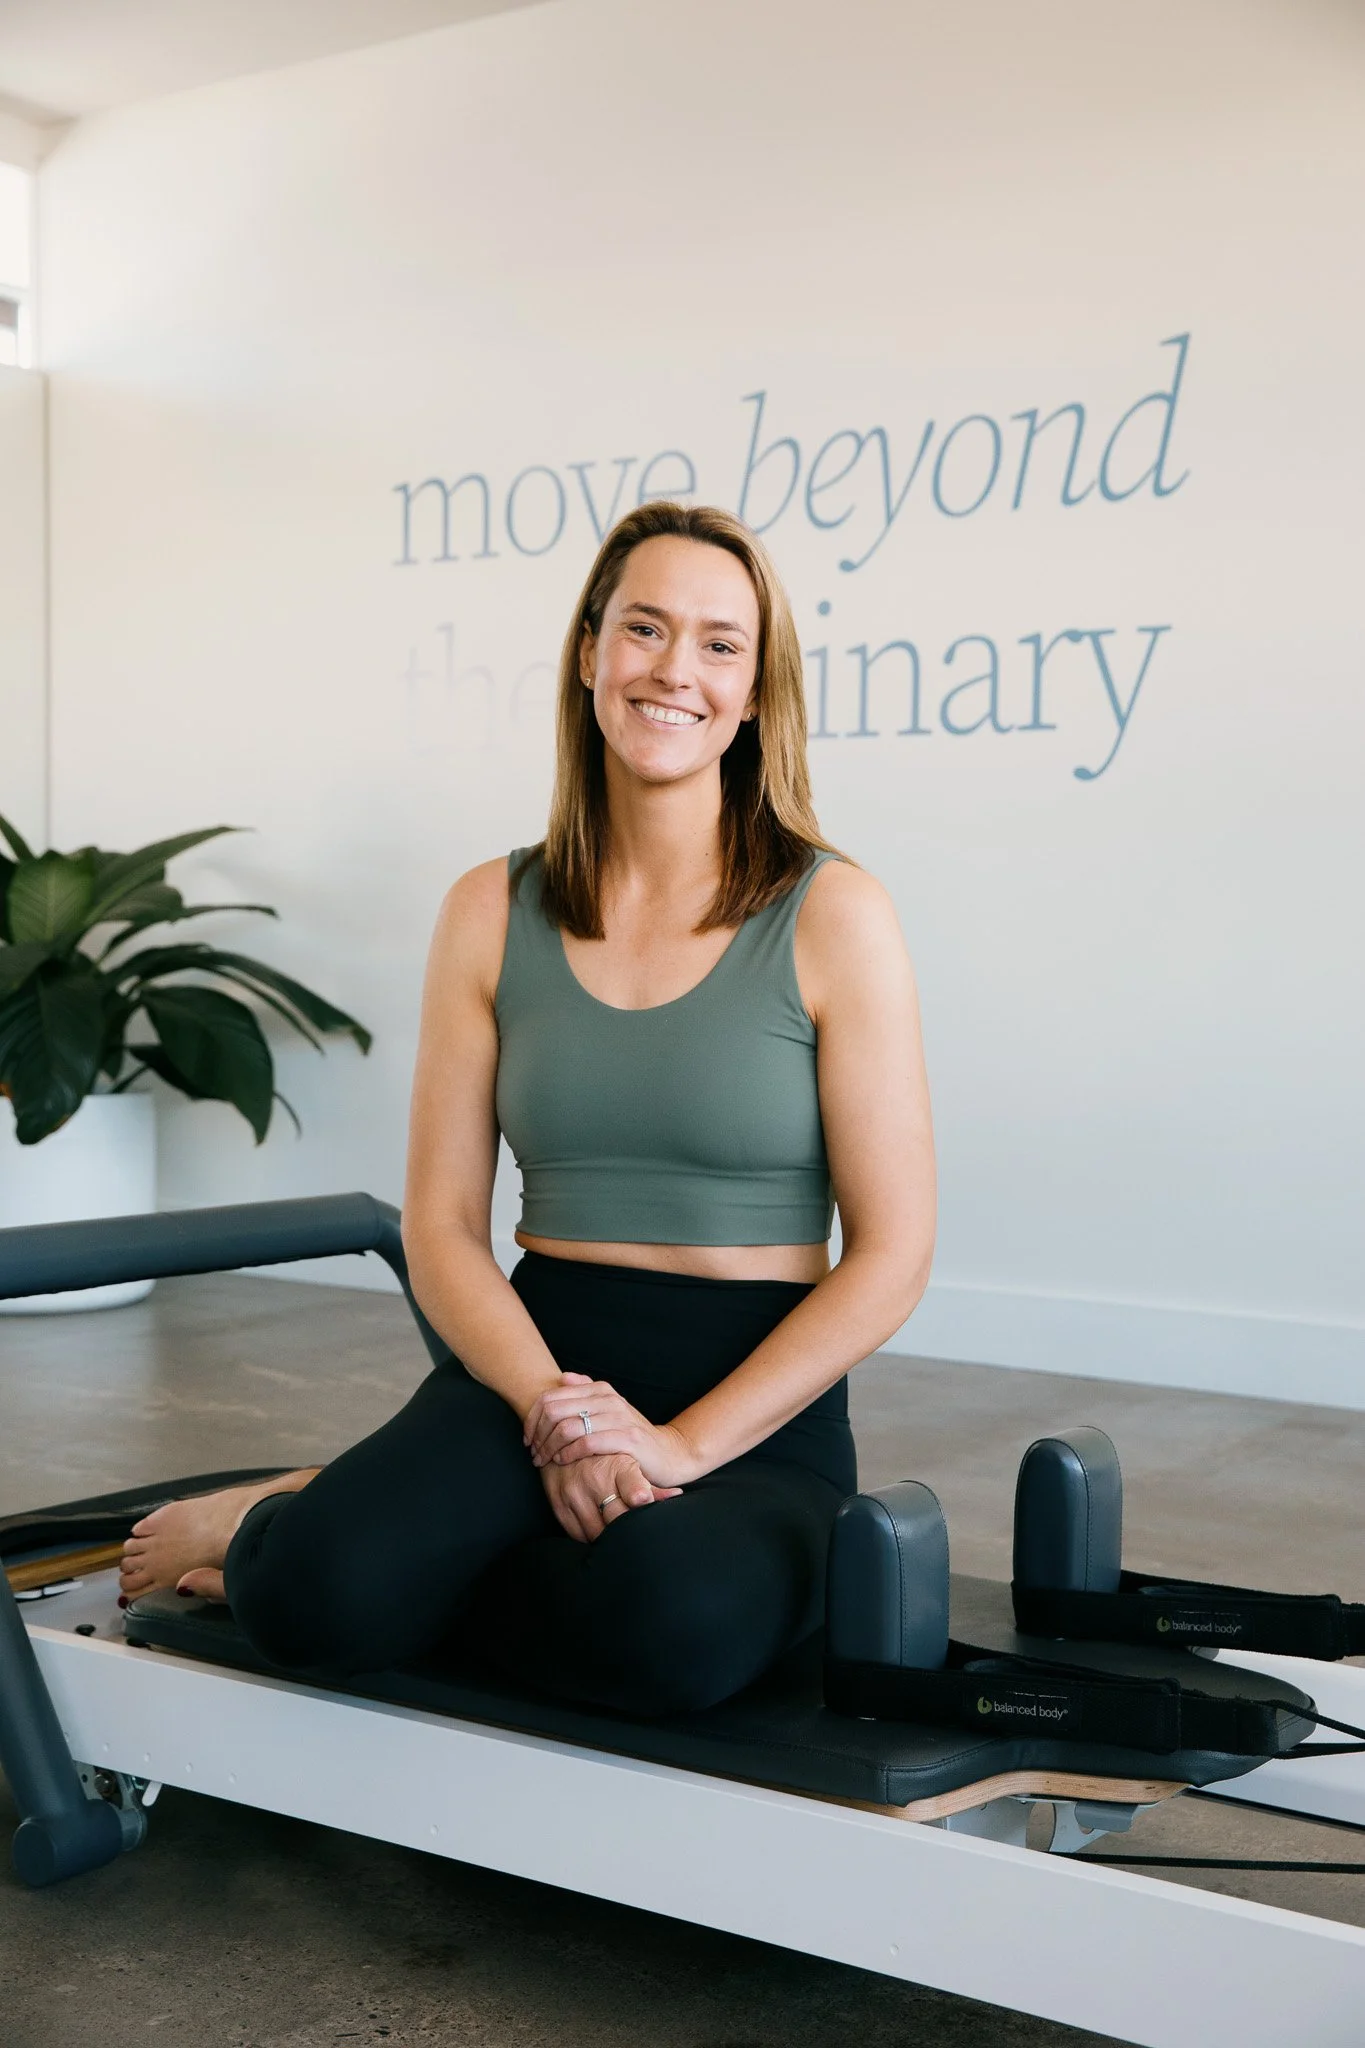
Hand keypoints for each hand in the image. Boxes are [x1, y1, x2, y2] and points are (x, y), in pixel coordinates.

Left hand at [524, 1372, 699, 1488]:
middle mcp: (608, 1399)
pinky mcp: (627, 1439)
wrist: (667, 1454)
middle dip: (537, 1434)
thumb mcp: (609, 1410)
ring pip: (567, 1427)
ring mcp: (619, 1418)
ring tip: (544, 1460)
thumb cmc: (630, 1435)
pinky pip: (587, 1443)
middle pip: (554, 1411)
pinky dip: (569, 1453)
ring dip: (549, 1447)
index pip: (551, 1397)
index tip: (528, 1438)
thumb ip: (587, 1392)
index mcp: (600, 1390)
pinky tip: (563, 1461)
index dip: (532, 1419)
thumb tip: (563, 1377)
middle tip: (533, 1453)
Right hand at [539, 1451, 680, 1543]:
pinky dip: (588, 1536)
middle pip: (617, 1519)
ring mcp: (574, 1491)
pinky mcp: (558, 1503)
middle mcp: (594, 1478)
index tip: (642, 1499)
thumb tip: (676, 1495)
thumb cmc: (607, 1456)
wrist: (564, 1440)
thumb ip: (652, 1485)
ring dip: (607, 1537)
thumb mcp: (629, 1463)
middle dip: (628, 1531)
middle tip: (637, 1539)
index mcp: (619, 1466)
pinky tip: (597, 1531)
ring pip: (596, 1531)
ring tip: (618, 1536)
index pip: (631, 1483)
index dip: (638, 1492)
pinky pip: (576, 1533)